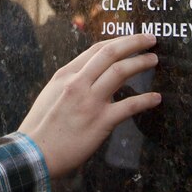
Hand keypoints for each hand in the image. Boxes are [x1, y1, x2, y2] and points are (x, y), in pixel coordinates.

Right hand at [18, 33, 160, 177]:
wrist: (36, 152)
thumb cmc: (42, 126)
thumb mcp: (52, 94)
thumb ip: (71, 83)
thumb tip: (91, 77)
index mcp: (66, 75)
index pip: (96, 50)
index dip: (117, 41)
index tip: (131, 38)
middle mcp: (78, 83)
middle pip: (110, 53)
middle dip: (133, 42)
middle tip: (150, 39)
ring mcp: (90, 101)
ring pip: (120, 72)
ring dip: (140, 63)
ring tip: (153, 59)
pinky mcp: (101, 121)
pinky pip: (129, 106)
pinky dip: (145, 100)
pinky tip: (156, 98)